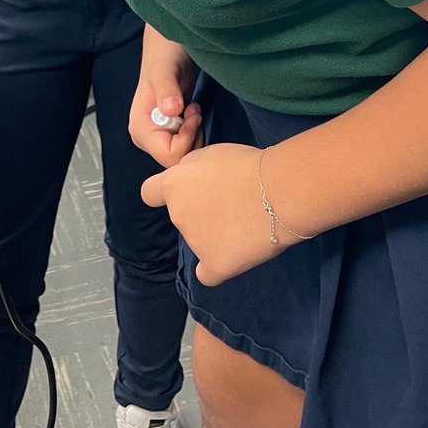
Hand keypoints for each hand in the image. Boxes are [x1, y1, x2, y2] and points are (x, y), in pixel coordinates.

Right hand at [129, 29, 200, 166]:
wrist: (169, 47)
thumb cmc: (165, 55)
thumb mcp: (165, 70)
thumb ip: (166, 89)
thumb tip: (171, 110)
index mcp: (140, 128)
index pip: (169, 155)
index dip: (187, 138)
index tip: (193, 112)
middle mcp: (146, 137)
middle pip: (177, 160)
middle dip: (193, 138)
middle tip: (195, 110)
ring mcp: (157, 136)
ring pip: (184, 155)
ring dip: (195, 133)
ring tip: (194, 108)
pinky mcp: (169, 133)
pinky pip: (186, 147)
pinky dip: (195, 132)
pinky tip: (193, 113)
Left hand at [141, 143, 297, 285]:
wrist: (277, 191)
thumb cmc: (246, 166)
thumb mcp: (209, 153)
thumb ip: (191, 168)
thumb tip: (188, 180)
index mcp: (173, 185)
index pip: (150, 193)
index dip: (165, 194)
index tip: (182, 193)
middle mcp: (178, 215)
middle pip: (182, 215)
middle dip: (199, 211)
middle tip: (230, 203)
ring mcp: (195, 242)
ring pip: (199, 240)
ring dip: (214, 234)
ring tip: (245, 222)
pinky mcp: (216, 265)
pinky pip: (207, 275)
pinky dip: (216, 267)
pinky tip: (229, 258)